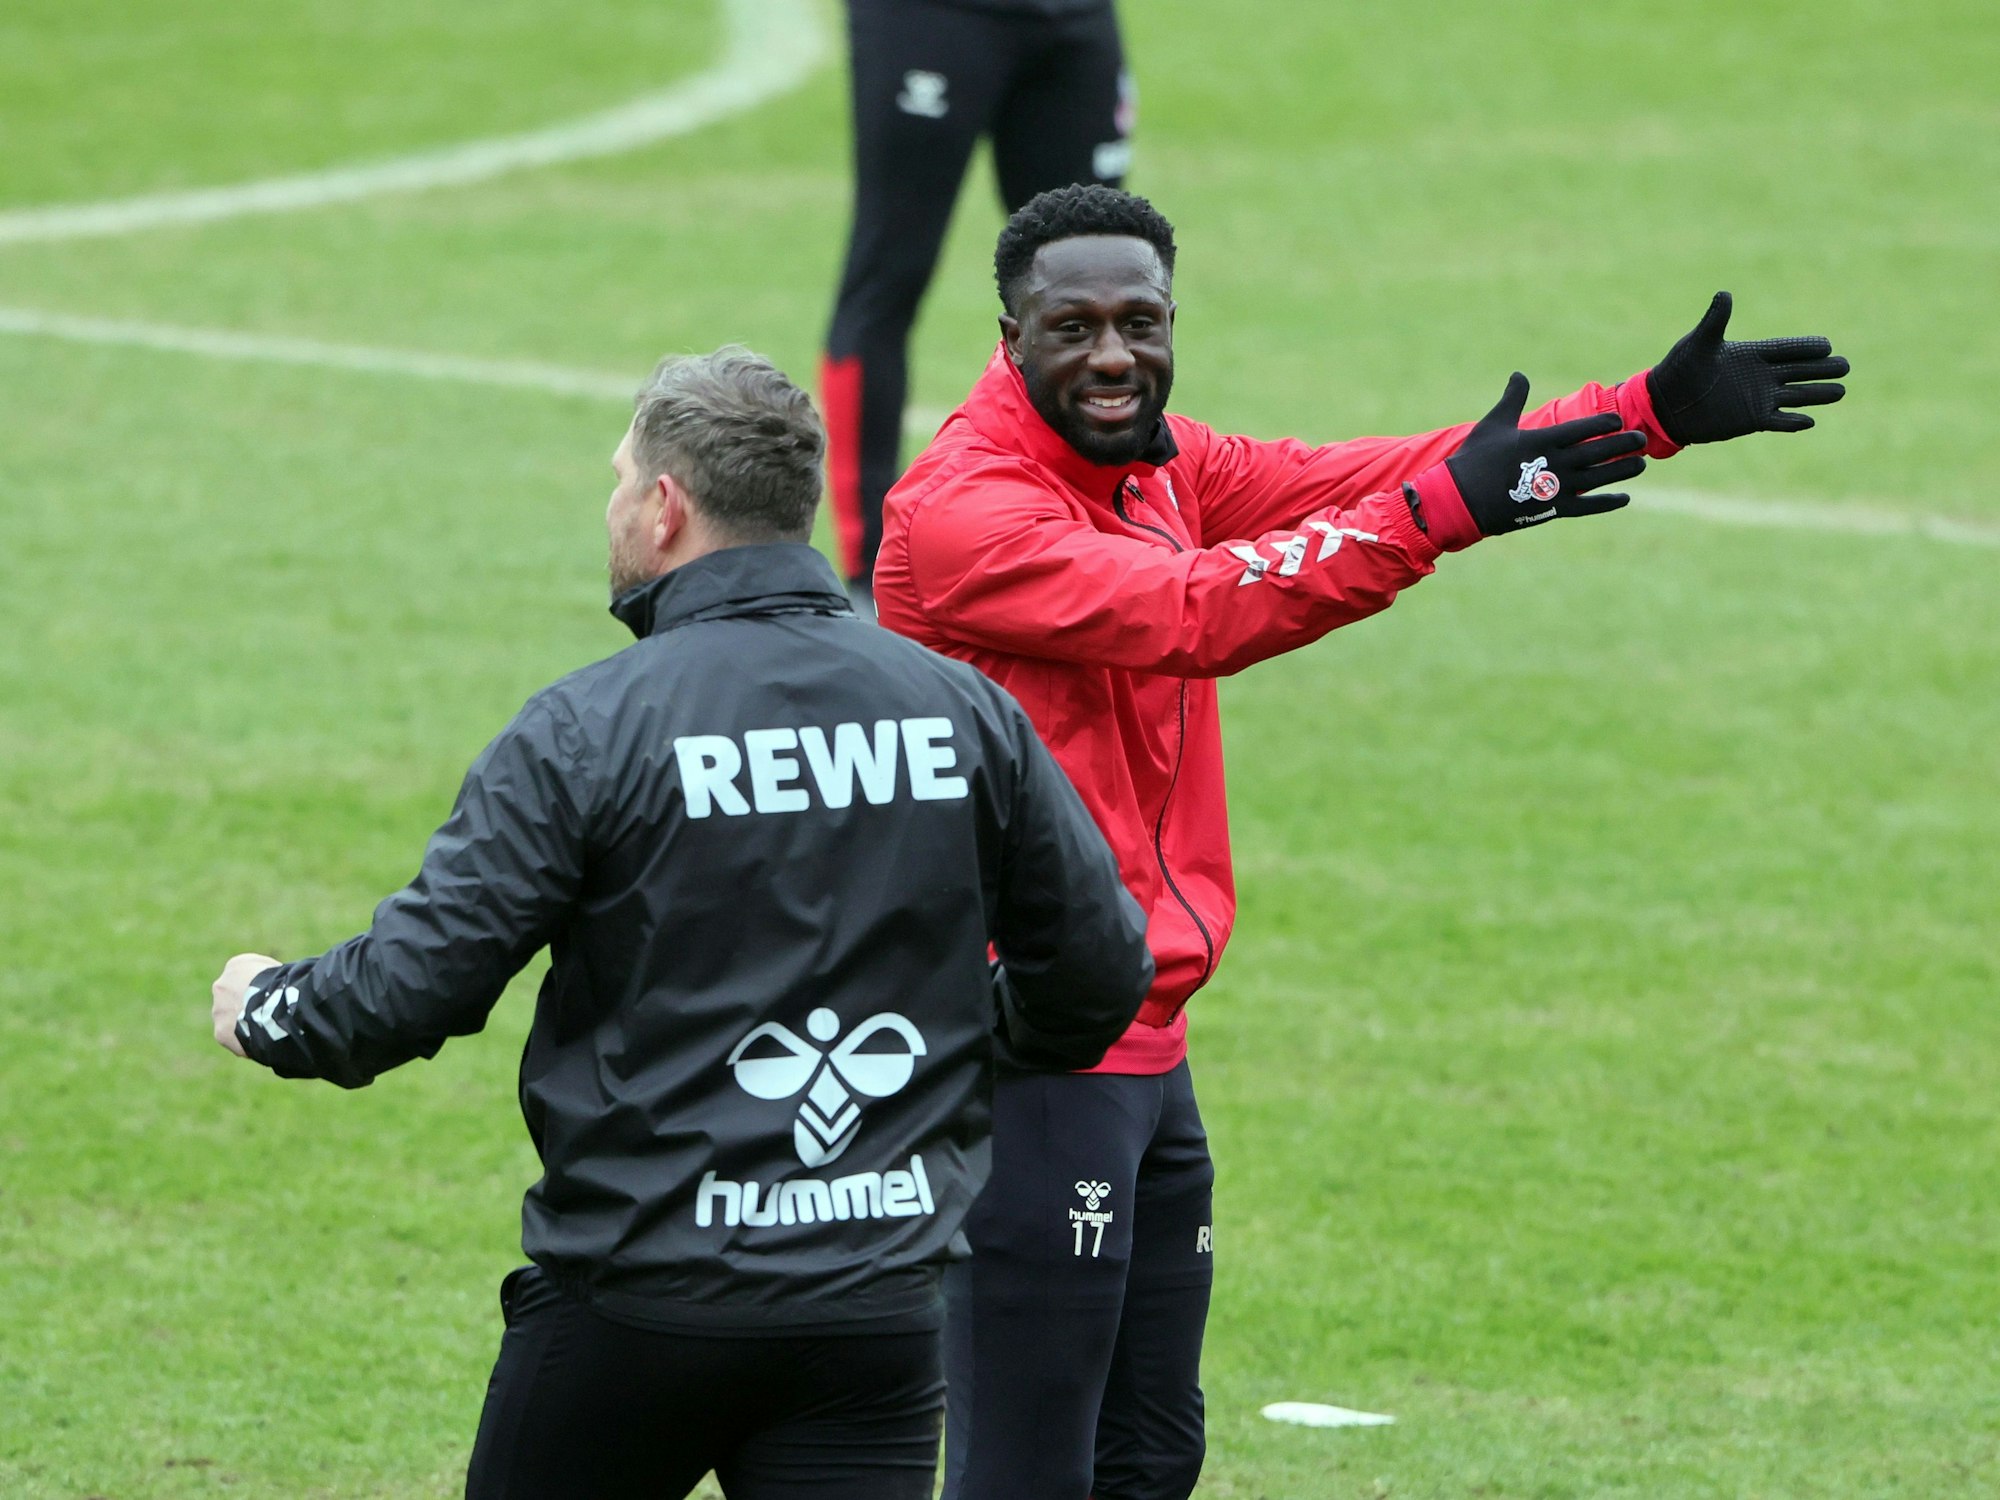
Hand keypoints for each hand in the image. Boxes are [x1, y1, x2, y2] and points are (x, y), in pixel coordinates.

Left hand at [212, 953, 280, 1056]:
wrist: (275, 1004)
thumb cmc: (285, 983)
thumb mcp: (281, 970)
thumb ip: (272, 977)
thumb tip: (281, 986)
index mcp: (237, 966)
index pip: (248, 976)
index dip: (263, 986)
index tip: (275, 995)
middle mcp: (221, 986)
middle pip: (235, 997)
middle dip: (249, 1005)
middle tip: (270, 1013)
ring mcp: (219, 1010)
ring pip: (233, 1018)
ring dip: (246, 1022)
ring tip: (269, 1029)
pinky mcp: (221, 1032)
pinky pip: (235, 1038)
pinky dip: (247, 1040)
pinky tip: (265, 1040)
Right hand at [1444, 373, 1646, 535]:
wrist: (1460, 499)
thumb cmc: (1475, 459)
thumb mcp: (1493, 424)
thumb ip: (1512, 398)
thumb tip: (1518, 374)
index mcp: (1542, 440)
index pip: (1583, 428)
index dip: (1604, 423)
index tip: (1618, 421)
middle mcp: (1554, 463)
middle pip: (1598, 451)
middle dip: (1623, 444)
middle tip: (1640, 439)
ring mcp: (1555, 488)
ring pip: (1599, 477)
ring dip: (1622, 471)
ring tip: (1640, 464)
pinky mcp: (1552, 509)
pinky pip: (1587, 506)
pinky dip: (1607, 503)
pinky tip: (1624, 498)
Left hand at [1646, 291, 1848, 444]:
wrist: (1665, 405)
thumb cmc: (1679, 370)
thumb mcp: (1698, 344)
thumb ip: (1715, 321)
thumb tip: (1724, 294)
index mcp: (1751, 354)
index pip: (1786, 349)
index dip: (1806, 347)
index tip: (1827, 345)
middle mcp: (1760, 376)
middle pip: (1799, 370)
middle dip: (1822, 369)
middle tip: (1845, 366)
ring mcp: (1758, 398)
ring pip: (1796, 395)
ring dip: (1817, 395)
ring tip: (1841, 391)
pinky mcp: (1750, 420)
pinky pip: (1778, 421)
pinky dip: (1793, 422)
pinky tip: (1810, 421)